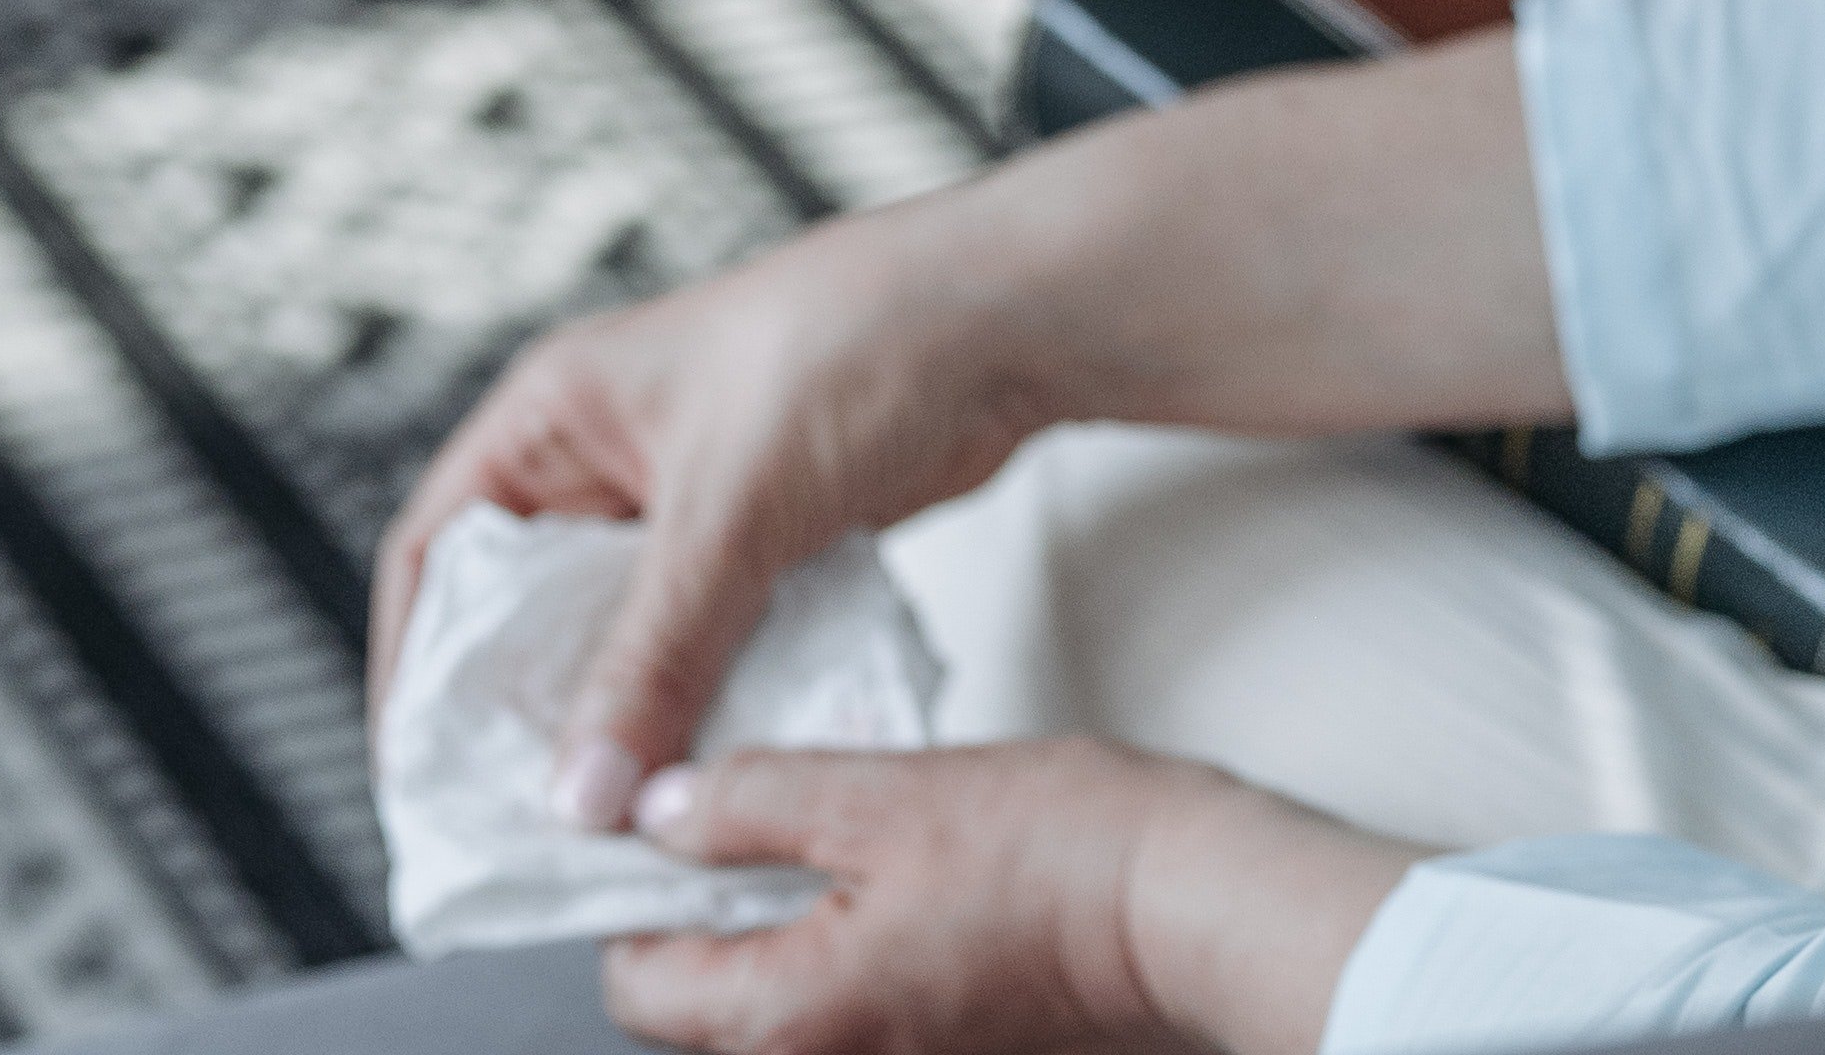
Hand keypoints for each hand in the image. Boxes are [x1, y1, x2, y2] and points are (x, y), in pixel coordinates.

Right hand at [366, 203, 1038, 821]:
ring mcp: (688, 499)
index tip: (423, 774)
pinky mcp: (762, 535)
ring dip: (624, 722)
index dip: (418, 665)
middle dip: (526, 717)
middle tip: (525, 827)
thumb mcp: (730, 513)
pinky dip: (701, 702)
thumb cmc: (852, 351)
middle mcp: (608, 457)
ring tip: (615, 827)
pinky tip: (708, 773)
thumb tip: (584, 795)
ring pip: (621, 638)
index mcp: (556, 413)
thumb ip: (654, 659)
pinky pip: (703, 641)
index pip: (437, 552)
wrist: (1004, 320)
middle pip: (525, 611)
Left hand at [599, 744, 1418, 1054]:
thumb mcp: (881, 795)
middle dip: (713, 912)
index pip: (638, 987)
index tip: (667, 826)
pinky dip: (848, 948)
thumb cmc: (1060, 856)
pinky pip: (854, 1010)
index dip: (634, 898)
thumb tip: (661, 813)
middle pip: (707, 1008)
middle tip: (755, 815)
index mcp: (792, 1016)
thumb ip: (752, 803)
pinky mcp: (944, 1053)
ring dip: (783, 927)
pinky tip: (896, 878)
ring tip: (837, 837)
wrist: (1189, 909)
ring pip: (782, 1007)